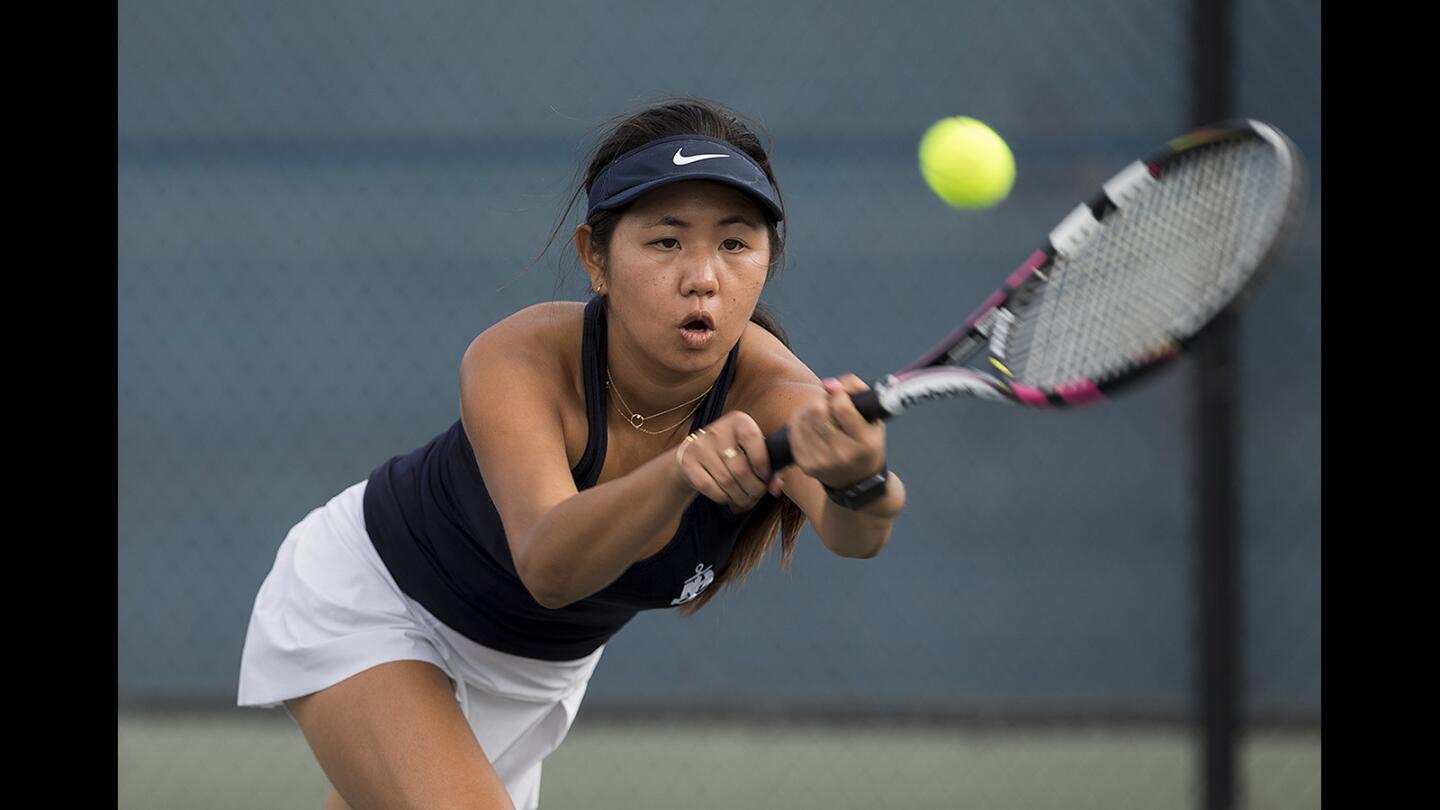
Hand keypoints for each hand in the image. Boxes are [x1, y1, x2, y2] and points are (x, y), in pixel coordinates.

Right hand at [673, 410, 771, 511]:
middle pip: (741, 469)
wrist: (692, 454)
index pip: (752, 438)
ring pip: (727, 482)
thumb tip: (777, 488)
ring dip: (740, 496)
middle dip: (754, 489)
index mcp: (738, 421)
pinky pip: (710, 488)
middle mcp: (717, 430)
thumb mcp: (751, 451)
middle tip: (757, 493)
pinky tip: (728, 496)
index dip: (762, 462)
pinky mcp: (687, 462)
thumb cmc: (731, 453)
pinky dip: (723, 498)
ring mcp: (699, 446)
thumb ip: (770, 468)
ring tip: (745, 498)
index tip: (765, 476)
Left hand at [778, 374, 885, 492]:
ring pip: (803, 419)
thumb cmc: (865, 443)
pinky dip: (799, 421)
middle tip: (827, 401)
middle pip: (817, 412)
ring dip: (809, 408)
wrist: (856, 480)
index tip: (841, 395)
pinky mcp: (806, 465)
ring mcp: (822, 461)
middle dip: (820, 399)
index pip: (842, 408)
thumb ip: (857, 390)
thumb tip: (829, 384)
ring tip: (819, 411)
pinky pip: (794, 431)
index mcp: (864, 442)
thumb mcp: (873, 418)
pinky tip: (810, 423)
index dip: (839, 394)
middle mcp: (842, 454)